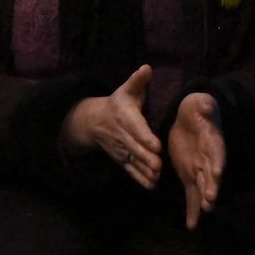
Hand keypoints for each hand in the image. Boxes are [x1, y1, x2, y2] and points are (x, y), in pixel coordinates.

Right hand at [60, 65, 162, 189]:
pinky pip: (130, 170)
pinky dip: (140, 179)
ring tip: (157, 178)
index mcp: (125, 117)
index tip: (156, 145)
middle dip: (146, 158)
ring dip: (144, 171)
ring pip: (133, 161)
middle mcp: (122, 135)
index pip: (136, 128)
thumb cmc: (119, 103)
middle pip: (135, 148)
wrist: (95, 121)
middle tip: (159, 166)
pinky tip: (151, 186)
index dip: (145, 137)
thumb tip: (147, 67)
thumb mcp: (127, 89)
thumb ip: (137, 81)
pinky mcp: (121, 159)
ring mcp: (121, 149)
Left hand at [168, 92, 225, 229]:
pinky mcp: (190, 175)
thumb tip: (206, 107)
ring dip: (204, 199)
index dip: (217, 161)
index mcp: (213, 140)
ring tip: (205, 211)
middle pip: (212, 174)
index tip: (217, 172)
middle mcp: (210, 158)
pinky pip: (192, 195)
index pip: (216, 152)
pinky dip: (192, 210)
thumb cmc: (199, 109)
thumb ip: (205, 107)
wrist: (190, 118)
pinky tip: (192, 225)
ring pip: (203, 186)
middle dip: (212, 186)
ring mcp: (200, 168)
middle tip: (210, 199)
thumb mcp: (201, 104)